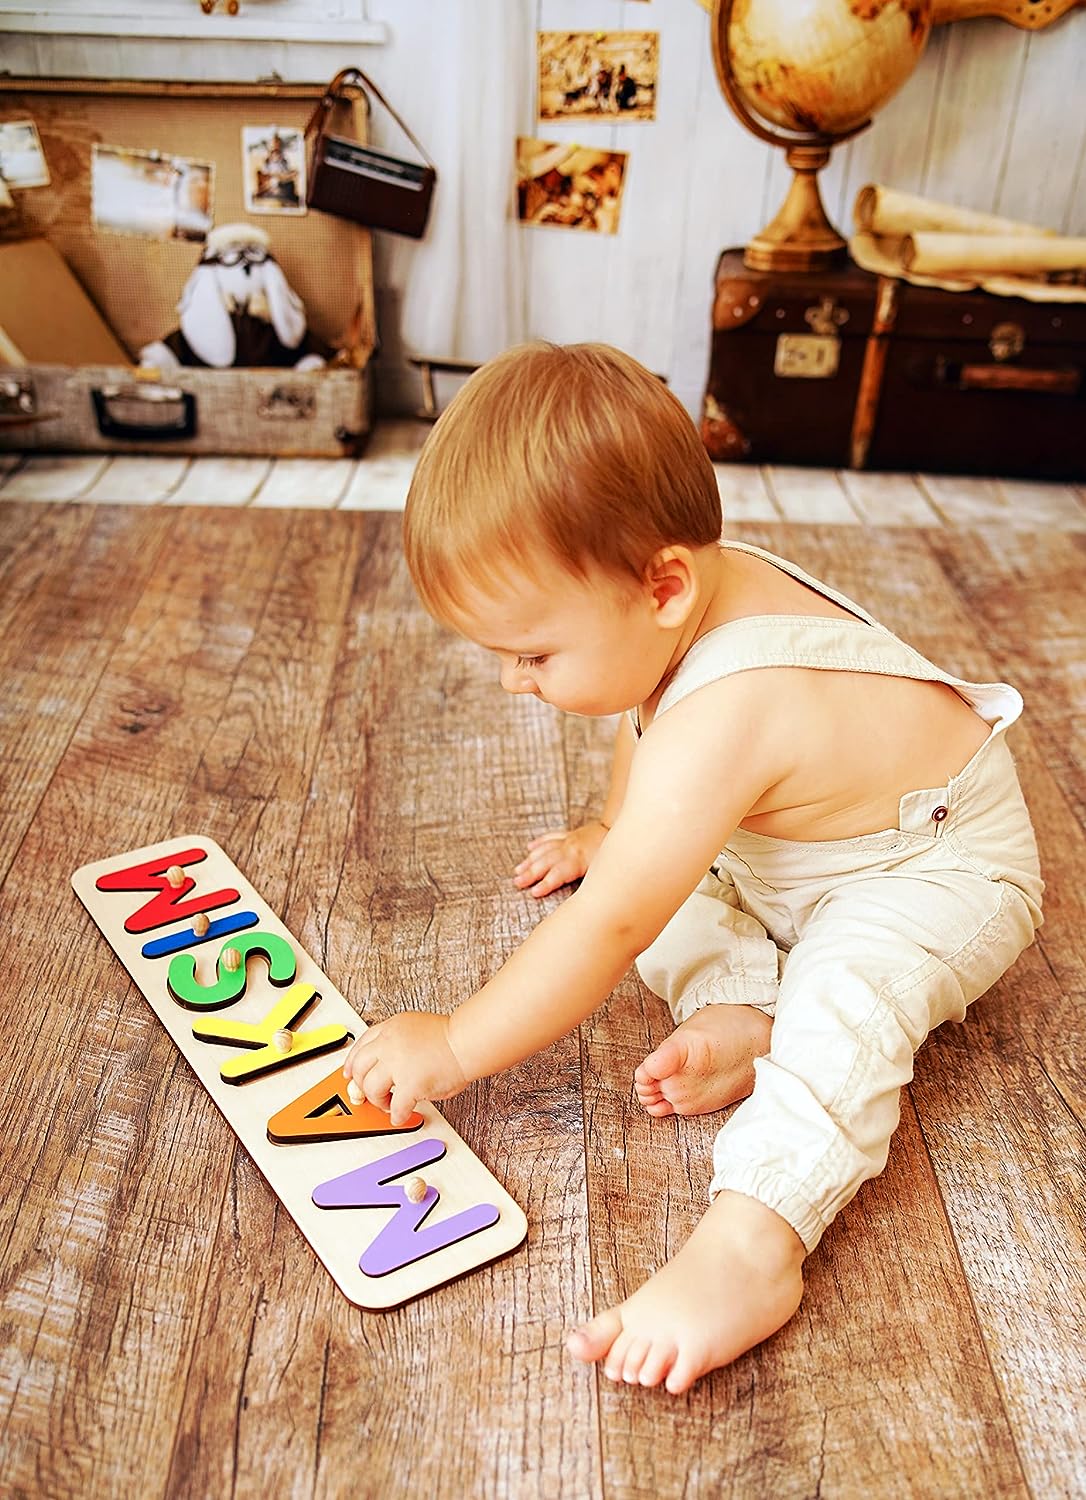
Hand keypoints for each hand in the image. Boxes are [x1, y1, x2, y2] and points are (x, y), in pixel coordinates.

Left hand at [342, 1012, 467, 1124]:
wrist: (467, 1042)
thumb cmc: (451, 1038)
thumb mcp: (415, 1027)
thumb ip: (396, 1042)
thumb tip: (384, 1067)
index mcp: (391, 1028)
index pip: (361, 1045)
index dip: (352, 1063)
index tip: (350, 1073)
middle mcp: (389, 1043)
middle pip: (359, 1068)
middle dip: (362, 1084)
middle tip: (372, 1094)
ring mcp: (397, 1063)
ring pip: (370, 1088)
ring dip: (378, 1100)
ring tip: (389, 1104)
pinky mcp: (409, 1084)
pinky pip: (395, 1107)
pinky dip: (397, 1115)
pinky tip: (401, 1115)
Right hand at [513, 820, 608, 898]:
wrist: (619, 829)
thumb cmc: (615, 856)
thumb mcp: (605, 871)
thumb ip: (593, 885)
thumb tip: (586, 903)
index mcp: (578, 860)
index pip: (558, 874)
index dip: (546, 884)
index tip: (533, 892)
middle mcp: (570, 849)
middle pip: (546, 862)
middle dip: (530, 873)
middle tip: (517, 883)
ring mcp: (569, 840)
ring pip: (544, 850)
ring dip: (530, 861)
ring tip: (518, 871)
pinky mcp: (571, 834)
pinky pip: (552, 837)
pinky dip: (540, 843)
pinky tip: (530, 848)